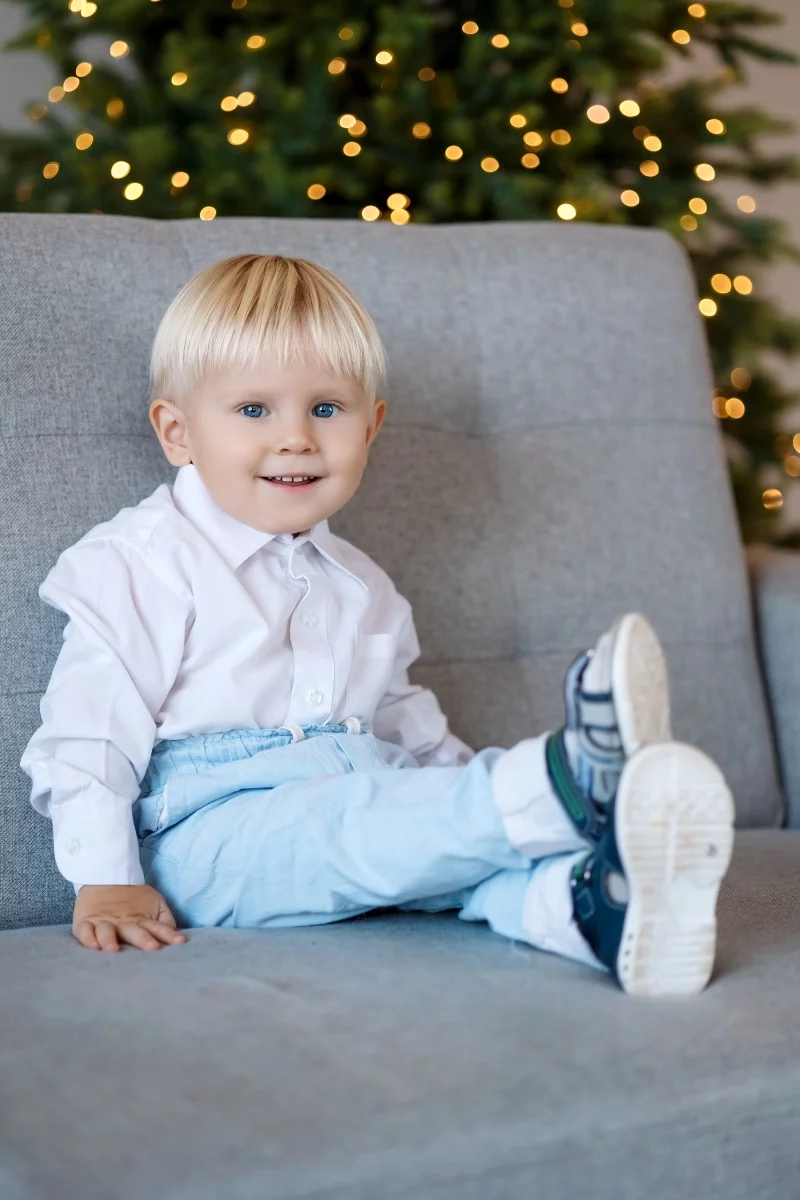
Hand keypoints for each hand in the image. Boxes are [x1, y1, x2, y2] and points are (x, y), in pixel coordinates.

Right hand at [72, 883, 187, 951]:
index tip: (180, 942)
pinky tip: (93, 946)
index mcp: (141, 919)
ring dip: (110, 940)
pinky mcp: (85, 922)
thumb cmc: (133, 898)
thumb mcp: (154, 904)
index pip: (157, 927)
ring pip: (106, 932)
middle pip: (133, 931)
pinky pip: (84, 931)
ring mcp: (103, 922)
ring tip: (113, 949)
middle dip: (143, 939)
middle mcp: (122, 922)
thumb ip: (165, 921)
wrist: (104, 877)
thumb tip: (176, 936)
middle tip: (152, 947)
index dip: (168, 934)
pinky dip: (88, 938)